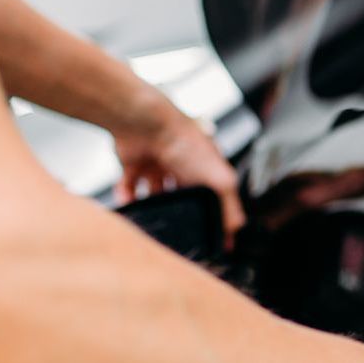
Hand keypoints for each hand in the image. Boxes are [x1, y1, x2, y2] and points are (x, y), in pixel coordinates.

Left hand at [113, 96, 246, 243]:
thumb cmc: (185, 142)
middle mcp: (182, 165)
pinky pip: (129, 187)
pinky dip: (127, 198)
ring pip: (154, 194)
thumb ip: (229, 205)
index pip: (212, 196)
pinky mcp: (134, 164)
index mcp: (205, 166)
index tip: (210, 239)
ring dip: (152, 207)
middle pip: (182, 197)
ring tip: (149, 220)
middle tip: (176, 230)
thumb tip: (236, 229)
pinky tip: (130, 206)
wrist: (147, 123)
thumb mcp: (219, 178)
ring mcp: (157, 164)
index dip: (212, 215)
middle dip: (179, 213)